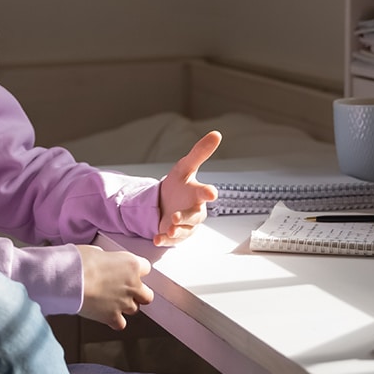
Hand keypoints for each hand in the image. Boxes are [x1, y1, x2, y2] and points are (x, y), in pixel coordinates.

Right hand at [76, 244, 152, 329]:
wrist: (68, 280)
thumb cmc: (79, 262)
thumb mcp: (97, 251)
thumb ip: (108, 259)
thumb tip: (105, 263)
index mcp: (131, 264)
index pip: (146, 268)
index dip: (137, 271)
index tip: (130, 273)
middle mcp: (132, 284)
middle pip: (147, 295)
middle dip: (138, 294)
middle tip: (125, 291)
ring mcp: (124, 302)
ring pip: (134, 309)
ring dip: (125, 307)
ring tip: (111, 302)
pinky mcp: (112, 317)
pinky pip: (120, 323)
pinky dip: (114, 320)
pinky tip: (106, 314)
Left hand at [155, 130, 221, 245]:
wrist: (165, 201)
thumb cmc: (179, 184)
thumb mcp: (185, 166)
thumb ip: (200, 152)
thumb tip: (216, 134)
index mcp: (198, 193)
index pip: (205, 192)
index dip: (208, 192)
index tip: (211, 193)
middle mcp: (194, 210)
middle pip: (195, 216)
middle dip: (187, 217)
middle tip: (176, 216)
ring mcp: (185, 224)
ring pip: (185, 229)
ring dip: (176, 230)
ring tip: (168, 228)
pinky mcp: (174, 234)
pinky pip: (171, 239)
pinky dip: (164, 239)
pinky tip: (157, 238)